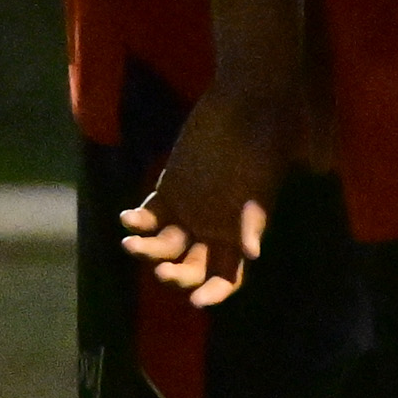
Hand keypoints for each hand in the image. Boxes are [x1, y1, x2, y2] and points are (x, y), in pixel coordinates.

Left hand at [119, 82, 289, 308]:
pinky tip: (128, 218)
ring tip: (132, 244)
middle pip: (192, 267)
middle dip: (177, 275)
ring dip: (148, 251)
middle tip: (163, 271)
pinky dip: (138, 220)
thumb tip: (252, 254)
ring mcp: (191, 208)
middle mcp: (215, 226)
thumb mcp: (264, 179)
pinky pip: (150, 215)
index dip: (215, 291)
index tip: (198, 302)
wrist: (251, 95)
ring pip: (165, 246)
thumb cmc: (268, 135)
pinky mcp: (171, 187)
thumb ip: (255, 216)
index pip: (229, 276)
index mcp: (242, 232)